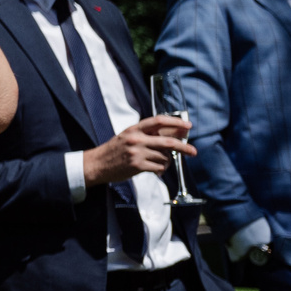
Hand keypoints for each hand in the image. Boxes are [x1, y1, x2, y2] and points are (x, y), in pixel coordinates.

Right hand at [81, 115, 195, 186]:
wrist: (98, 164)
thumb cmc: (115, 150)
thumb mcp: (129, 137)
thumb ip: (148, 135)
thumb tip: (174, 135)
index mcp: (134, 129)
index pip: (159, 121)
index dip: (175, 122)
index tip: (187, 126)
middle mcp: (136, 139)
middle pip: (168, 142)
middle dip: (184, 147)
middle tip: (193, 151)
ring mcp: (137, 153)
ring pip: (164, 157)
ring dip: (166, 162)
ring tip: (158, 163)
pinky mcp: (138, 166)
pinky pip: (159, 167)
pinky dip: (160, 169)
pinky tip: (154, 169)